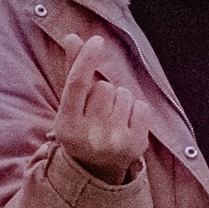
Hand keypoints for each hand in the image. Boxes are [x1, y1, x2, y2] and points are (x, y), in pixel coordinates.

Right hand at [53, 34, 149, 183]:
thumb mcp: (70, 106)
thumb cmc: (81, 128)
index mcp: (67, 124)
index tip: (97, 41)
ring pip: (123, 94)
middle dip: (103, 92)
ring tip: (111, 119)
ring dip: (119, 101)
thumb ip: (73, 71)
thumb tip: (72, 37)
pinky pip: (141, 106)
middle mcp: (89, 135)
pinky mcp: (136, 145)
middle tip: (98, 112)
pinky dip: (136, 110)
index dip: (86, 60)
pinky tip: (126, 124)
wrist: (96, 170)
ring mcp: (114, 141)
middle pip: (104, 87)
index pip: (77, 85)